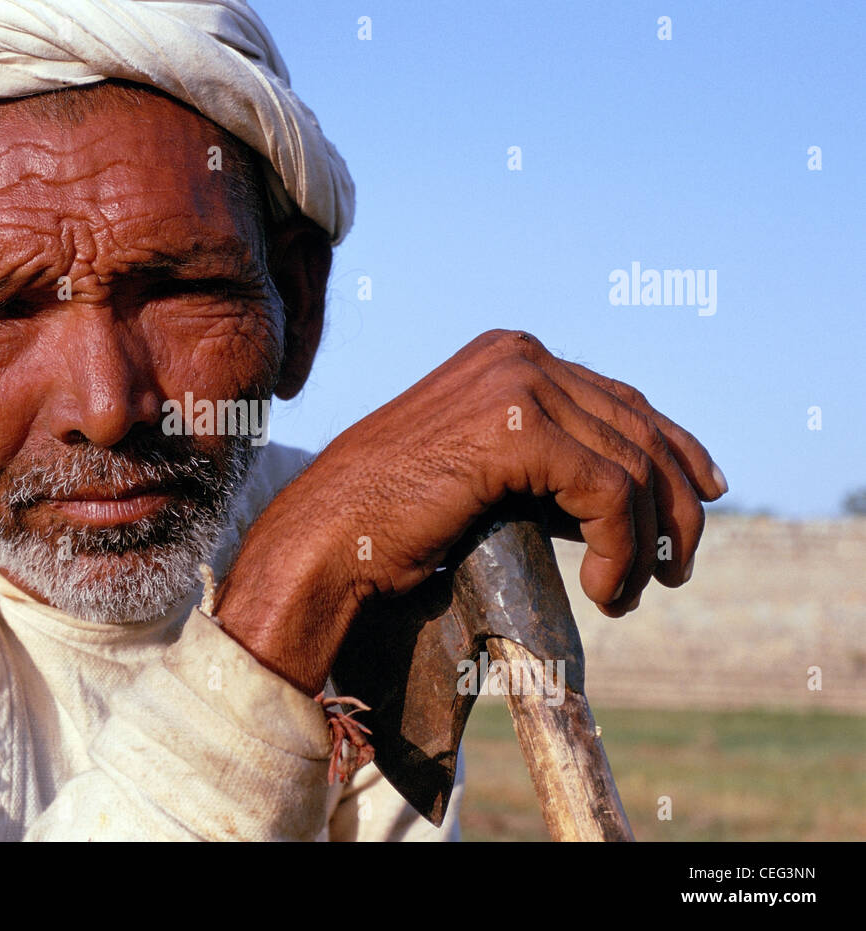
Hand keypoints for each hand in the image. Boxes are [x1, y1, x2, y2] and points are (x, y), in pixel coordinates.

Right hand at [214, 329, 726, 693]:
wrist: (326, 538)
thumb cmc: (388, 519)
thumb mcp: (482, 475)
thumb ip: (547, 466)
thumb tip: (624, 501)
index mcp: (506, 354)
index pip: (619, 397)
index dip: (673, 450)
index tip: (701, 499)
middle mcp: (518, 354)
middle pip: (639, 425)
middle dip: (673, 503)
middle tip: (677, 567)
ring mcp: (517, 383)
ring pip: (632, 464)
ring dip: (644, 542)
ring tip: (630, 595)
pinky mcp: (517, 429)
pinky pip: (609, 493)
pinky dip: (620, 550)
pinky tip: (603, 591)